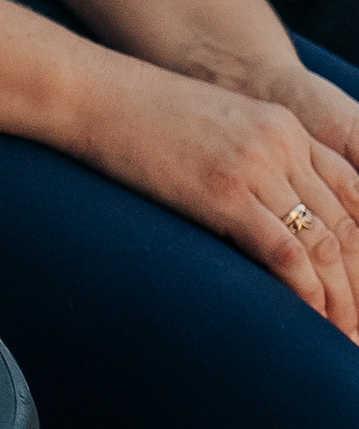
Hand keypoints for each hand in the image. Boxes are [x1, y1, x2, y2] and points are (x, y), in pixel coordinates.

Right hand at [76, 54, 358, 332]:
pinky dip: (305, 290)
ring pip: (324, 243)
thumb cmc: (143, 117)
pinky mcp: (225, 193)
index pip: (354, 193)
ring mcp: (256, 167)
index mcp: (286, 127)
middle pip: (347, 224)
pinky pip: (284, 251)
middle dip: (357, 282)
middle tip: (357, 324)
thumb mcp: (216, 127)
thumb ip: (253, 160)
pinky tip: (310, 316)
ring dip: (340, 297)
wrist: (97, 94)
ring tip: (341, 333)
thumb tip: (263, 212)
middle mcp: (283, 144)